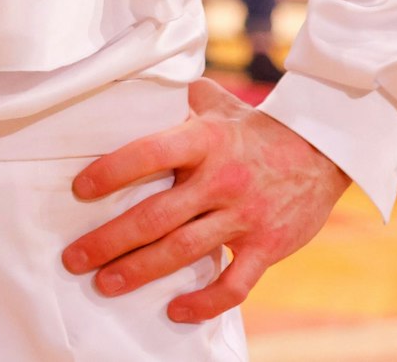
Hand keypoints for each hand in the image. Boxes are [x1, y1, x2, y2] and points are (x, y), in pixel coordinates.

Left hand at [61, 78, 350, 322]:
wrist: (322, 150)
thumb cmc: (253, 126)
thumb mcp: (214, 104)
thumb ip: (174, 100)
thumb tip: (129, 86)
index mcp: (205, 141)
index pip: (149, 153)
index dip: (112, 171)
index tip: (79, 189)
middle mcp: (222, 180)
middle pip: (157, 216)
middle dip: (110, 240)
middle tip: (74, 257)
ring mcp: (245, 218)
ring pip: (184, 252)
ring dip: (140, 271)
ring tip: (105, 283)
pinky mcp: (267, 248)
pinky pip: (234, 285)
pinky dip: (205, 302)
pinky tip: (175, 311)